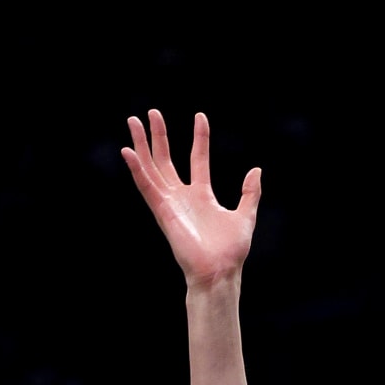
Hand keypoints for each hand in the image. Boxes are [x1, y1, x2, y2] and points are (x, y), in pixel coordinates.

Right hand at [121, 109, 262, 288]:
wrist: (219, 271)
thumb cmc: (230, 251)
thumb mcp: (245, 216)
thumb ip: (250, 193)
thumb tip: (256, 170)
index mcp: (201, 194)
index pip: (197, 158)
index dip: (199, 137)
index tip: (200, 116)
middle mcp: (182, 196)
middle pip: (166, 159)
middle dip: (158, 136)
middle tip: (151, 113)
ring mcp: (170, 202)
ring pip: (151, 167)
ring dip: (142, 144)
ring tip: (133, 120)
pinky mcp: (162, 211)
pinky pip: (146, 187)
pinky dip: (137, 169)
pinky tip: (128, 151)